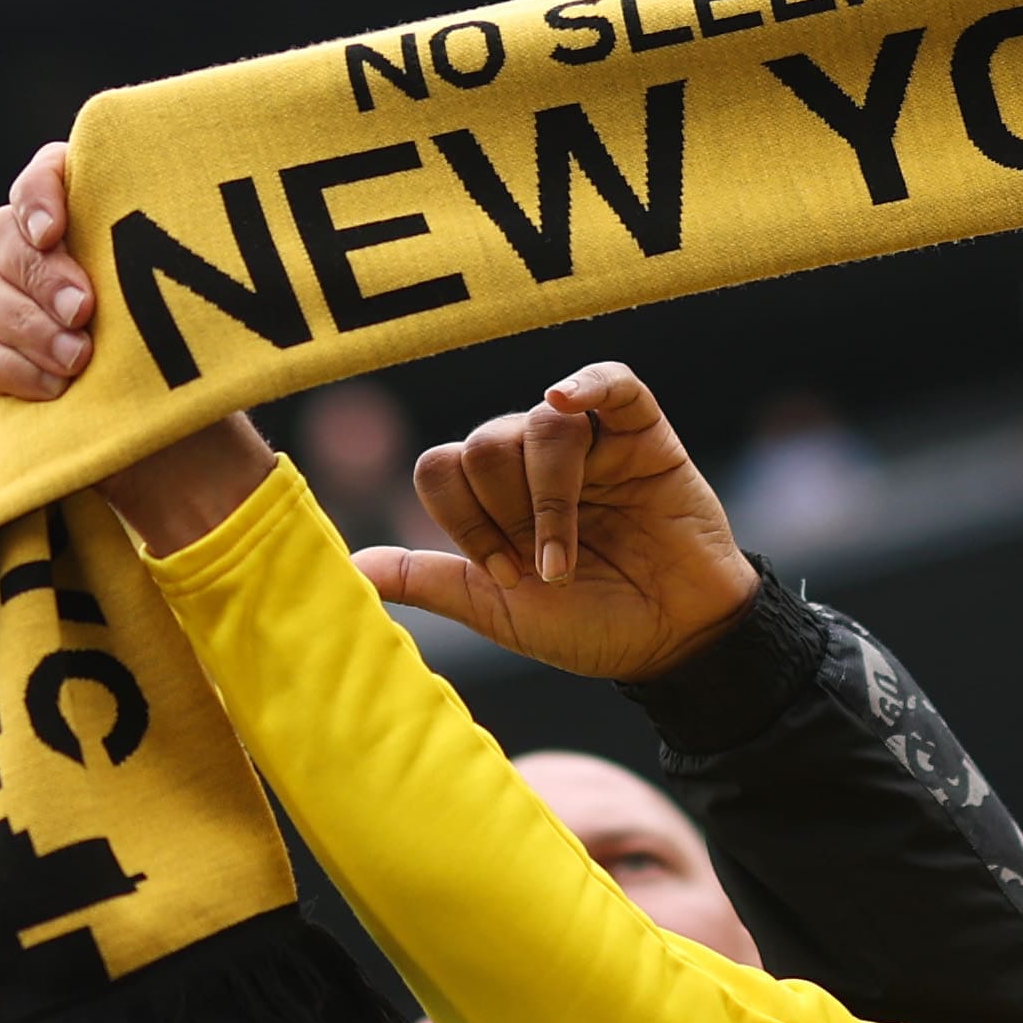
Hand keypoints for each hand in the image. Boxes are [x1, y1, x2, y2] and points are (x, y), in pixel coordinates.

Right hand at [0, 137, 280, 551]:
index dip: (37, 194)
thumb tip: (192, 199)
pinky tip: (56, 389)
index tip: (56, 230)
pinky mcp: (0, 361)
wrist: (191, 432)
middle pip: (3, 235)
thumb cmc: (202, 346)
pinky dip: (11, 369)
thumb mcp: (204, 291)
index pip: (43, 176)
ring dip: (28, 326)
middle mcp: (46, 253)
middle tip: (85, 310)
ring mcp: (15, 307)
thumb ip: (180, 241)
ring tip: (80, 359)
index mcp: (91, 215)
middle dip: (41, 274)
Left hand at [364, 365, 757, 680]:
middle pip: (483, 443)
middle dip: (504, 514)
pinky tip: (563, 399)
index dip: (461, 521)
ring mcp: (591, 442)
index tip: (505, 575)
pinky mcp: (644, 432)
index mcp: (494, 497)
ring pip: (538, 425)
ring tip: (567, 556)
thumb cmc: (592, 626)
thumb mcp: (499, 611)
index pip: (441, 467)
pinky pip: (611, 381)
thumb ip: (431, 581)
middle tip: (541, 569)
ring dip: (547, 496)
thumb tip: (349, 566)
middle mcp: (535, 461)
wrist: (674, 641)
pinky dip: (585, 382)